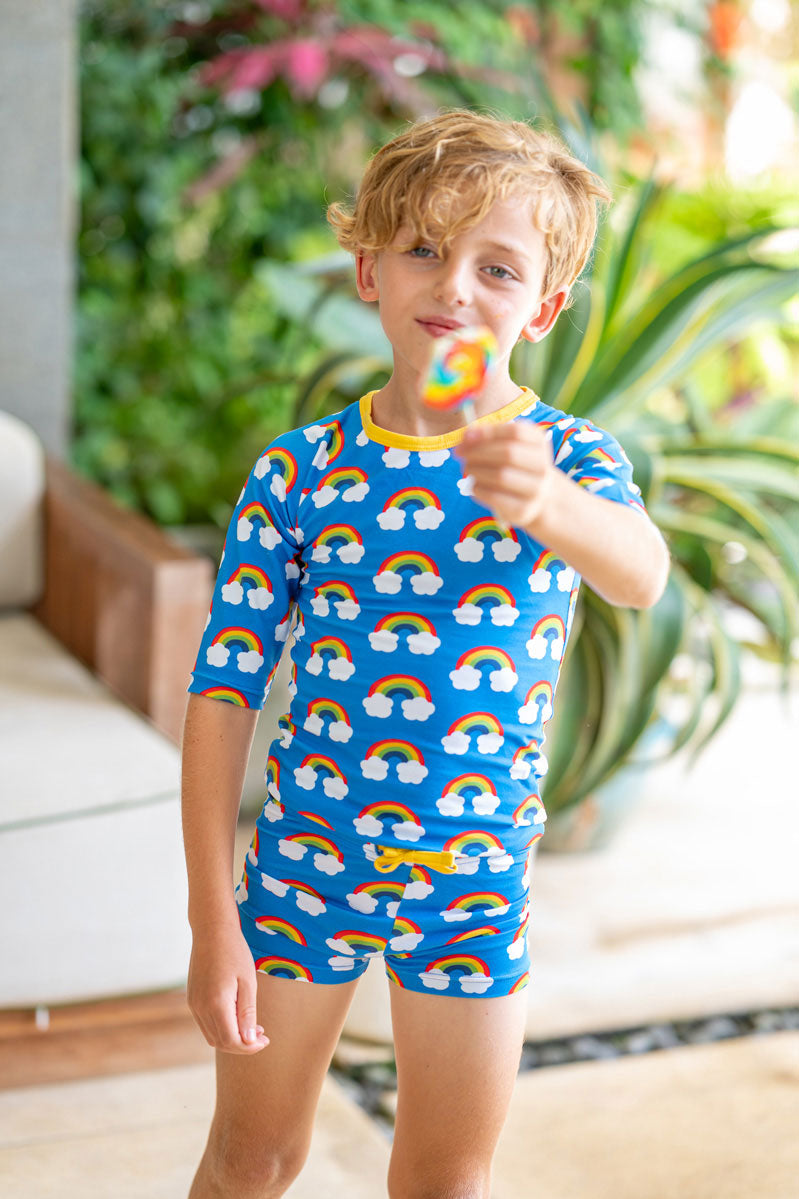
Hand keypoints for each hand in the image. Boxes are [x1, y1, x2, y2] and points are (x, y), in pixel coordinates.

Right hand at [187, 922, 270, 1054]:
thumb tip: (248, 1041)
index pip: (231, 1041)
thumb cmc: (234, 953)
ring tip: (252, 1028)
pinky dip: (222, 1028)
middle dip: (242, 1045)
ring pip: (212, 1036)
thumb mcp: (248, 982)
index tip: (265, 1039)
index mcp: (216, 1004)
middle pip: (221, 1043)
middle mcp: (201, 1008)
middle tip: (262, 1035)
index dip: (249, 1047)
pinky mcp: (192, 1000)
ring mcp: (194, 1005)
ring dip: (232, 1038)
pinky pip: (206, 1024)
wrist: (211, 931)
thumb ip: (247, 1013)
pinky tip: (236, 1017)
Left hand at [454, 420, 554, 528]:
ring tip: (467, 468)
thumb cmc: (515, 467)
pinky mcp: (523, 509)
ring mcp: (535, 490)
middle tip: (460, 453)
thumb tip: (466, 436)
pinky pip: (495, 496)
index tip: (466, 436)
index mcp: (540, 443)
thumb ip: (487, 438)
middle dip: (478, 452)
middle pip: (508, 453)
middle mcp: (542, 466)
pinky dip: (478, 488)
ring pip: (501, 475)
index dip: (488, 432)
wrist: (536, 499)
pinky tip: (474, 485)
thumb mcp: (507, 447)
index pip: (515, 432)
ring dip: (476, 470)